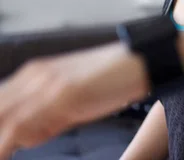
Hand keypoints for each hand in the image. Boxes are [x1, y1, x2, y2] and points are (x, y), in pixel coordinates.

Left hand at [0, 43, 147, 158]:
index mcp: (34, 73)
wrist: (139, 62)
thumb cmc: (112, 79)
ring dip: (0, 142)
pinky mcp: (59, 96)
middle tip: (2, 150)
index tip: (2, 143)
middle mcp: (34, 75)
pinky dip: (7, 145)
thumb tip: (27, 138)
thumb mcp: (72, 98)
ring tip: (4, 153)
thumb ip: (48, 116)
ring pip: (1, 119)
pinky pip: (19, 126)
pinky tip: (7, 153)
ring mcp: (45, 85)